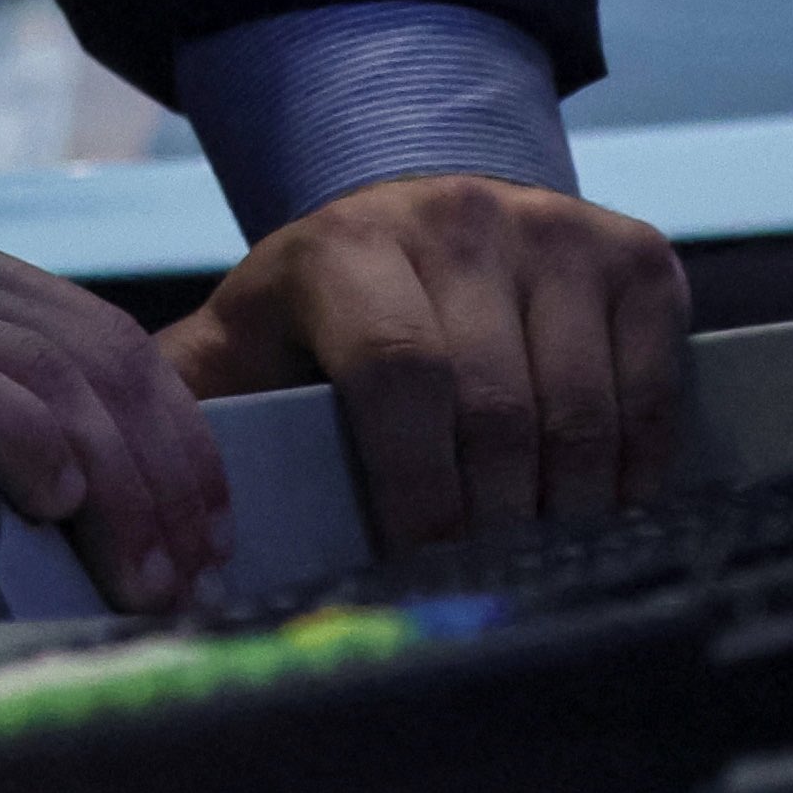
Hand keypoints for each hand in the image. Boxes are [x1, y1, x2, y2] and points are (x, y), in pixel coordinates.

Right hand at [0, 206, 227, 612]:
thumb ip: (17, 415)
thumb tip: (159, 507)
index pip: (104, 334)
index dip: (178, 437)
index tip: (212, 530)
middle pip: (89, 352)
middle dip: (159, 475)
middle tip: (181, 577)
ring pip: (43, 367)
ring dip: (115, 487)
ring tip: (134, 574)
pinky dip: (22, 437)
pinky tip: (53, 498)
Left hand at [157, 176, 689, 546]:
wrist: (420, 215)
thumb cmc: (323, 309)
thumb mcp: (243, 341)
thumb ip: (190, 405)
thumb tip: (140, 501)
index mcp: (344, 246)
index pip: (399, 375)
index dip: (418, 487)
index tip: (421, 564)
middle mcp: (456, 220)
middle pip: (499, 406)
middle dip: (494, 517)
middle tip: (485, 578)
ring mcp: (553, 230)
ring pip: (581, 410)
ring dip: (570, 506)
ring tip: (542, 554)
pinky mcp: (634, 254)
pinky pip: (651, 389)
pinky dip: (635, 467)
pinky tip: (601, 504)